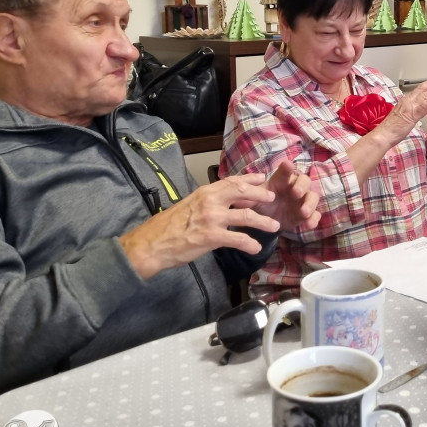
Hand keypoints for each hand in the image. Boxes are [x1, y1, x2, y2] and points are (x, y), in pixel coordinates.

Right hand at [120, 174, 281, 279]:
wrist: (152, 243)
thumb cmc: (168, 226)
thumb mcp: (189, 205)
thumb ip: (208, 202)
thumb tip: (225, 202)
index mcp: (205, 192)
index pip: (232, 181)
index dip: (249, 179)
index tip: (262, 178)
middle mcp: (210, 201)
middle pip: (243, 193)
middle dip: (261, 195)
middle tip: (272, 199)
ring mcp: (212, 218)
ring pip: (246, 217)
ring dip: (263, 222)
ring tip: (274, 227)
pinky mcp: (211, 237)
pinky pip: (237, 239)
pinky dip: (249, 244)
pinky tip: (256, 248)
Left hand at [251, 159, 320, 232]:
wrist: (266, 221)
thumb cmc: (260, 203)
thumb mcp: (252, 200)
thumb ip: (247, 196)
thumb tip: (235, 195)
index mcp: (281, 180)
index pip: (286, 171)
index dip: (287, 168)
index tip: (287, 165)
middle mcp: (295, 187)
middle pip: (305, 181)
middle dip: (302, 186)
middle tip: (296, 193)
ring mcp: (302, 201)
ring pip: (313, 197)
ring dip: (310, 203)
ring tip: (303, 212)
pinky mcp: (305, 215)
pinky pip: (315, 215)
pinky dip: (313, 219)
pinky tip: (308, 225)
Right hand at [376, 76, 426, 142]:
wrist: (383, 135)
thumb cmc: (390, 129)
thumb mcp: (401, 116)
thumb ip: (408, 111)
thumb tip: (413, 111)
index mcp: (404, 101)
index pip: (418, 90)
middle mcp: (407, 101)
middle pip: (422, 88)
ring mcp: (409, 106)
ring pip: (425, 94)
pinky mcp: (412, 114)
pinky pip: (424, 105)